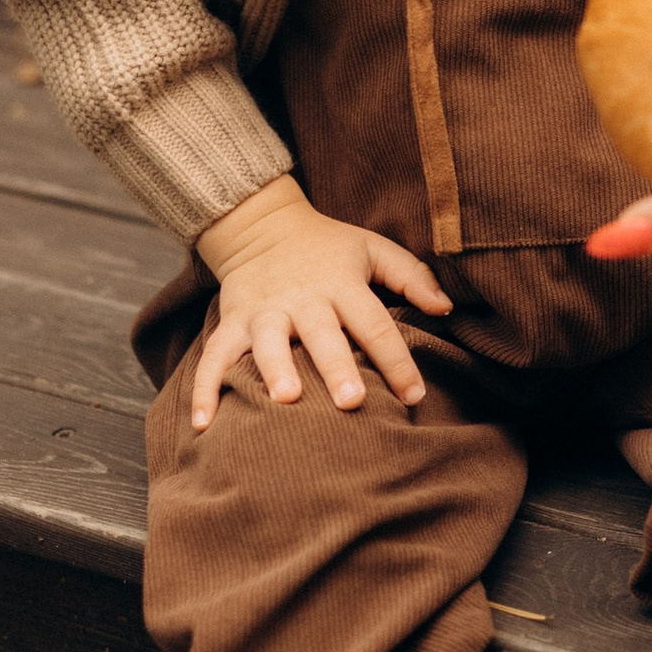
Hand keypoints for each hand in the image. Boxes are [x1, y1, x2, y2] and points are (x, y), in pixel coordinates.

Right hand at [189, 176, 451, 427]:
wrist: (261, 226)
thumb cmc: (329, 248)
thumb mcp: (373, 250)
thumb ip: (412, 277)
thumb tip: (446, 309)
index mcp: (341, 284)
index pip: (375, 324)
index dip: (397, 360)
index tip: (415, 395)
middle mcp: (302, 299)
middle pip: (322, 335)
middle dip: (335, 367)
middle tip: (350, 402)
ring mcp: (264, 312)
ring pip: (267, 343)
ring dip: (274, 371)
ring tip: (286, 400)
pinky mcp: (233, 323)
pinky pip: (215, 358)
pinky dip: (205, 390)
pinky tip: (204, 425)